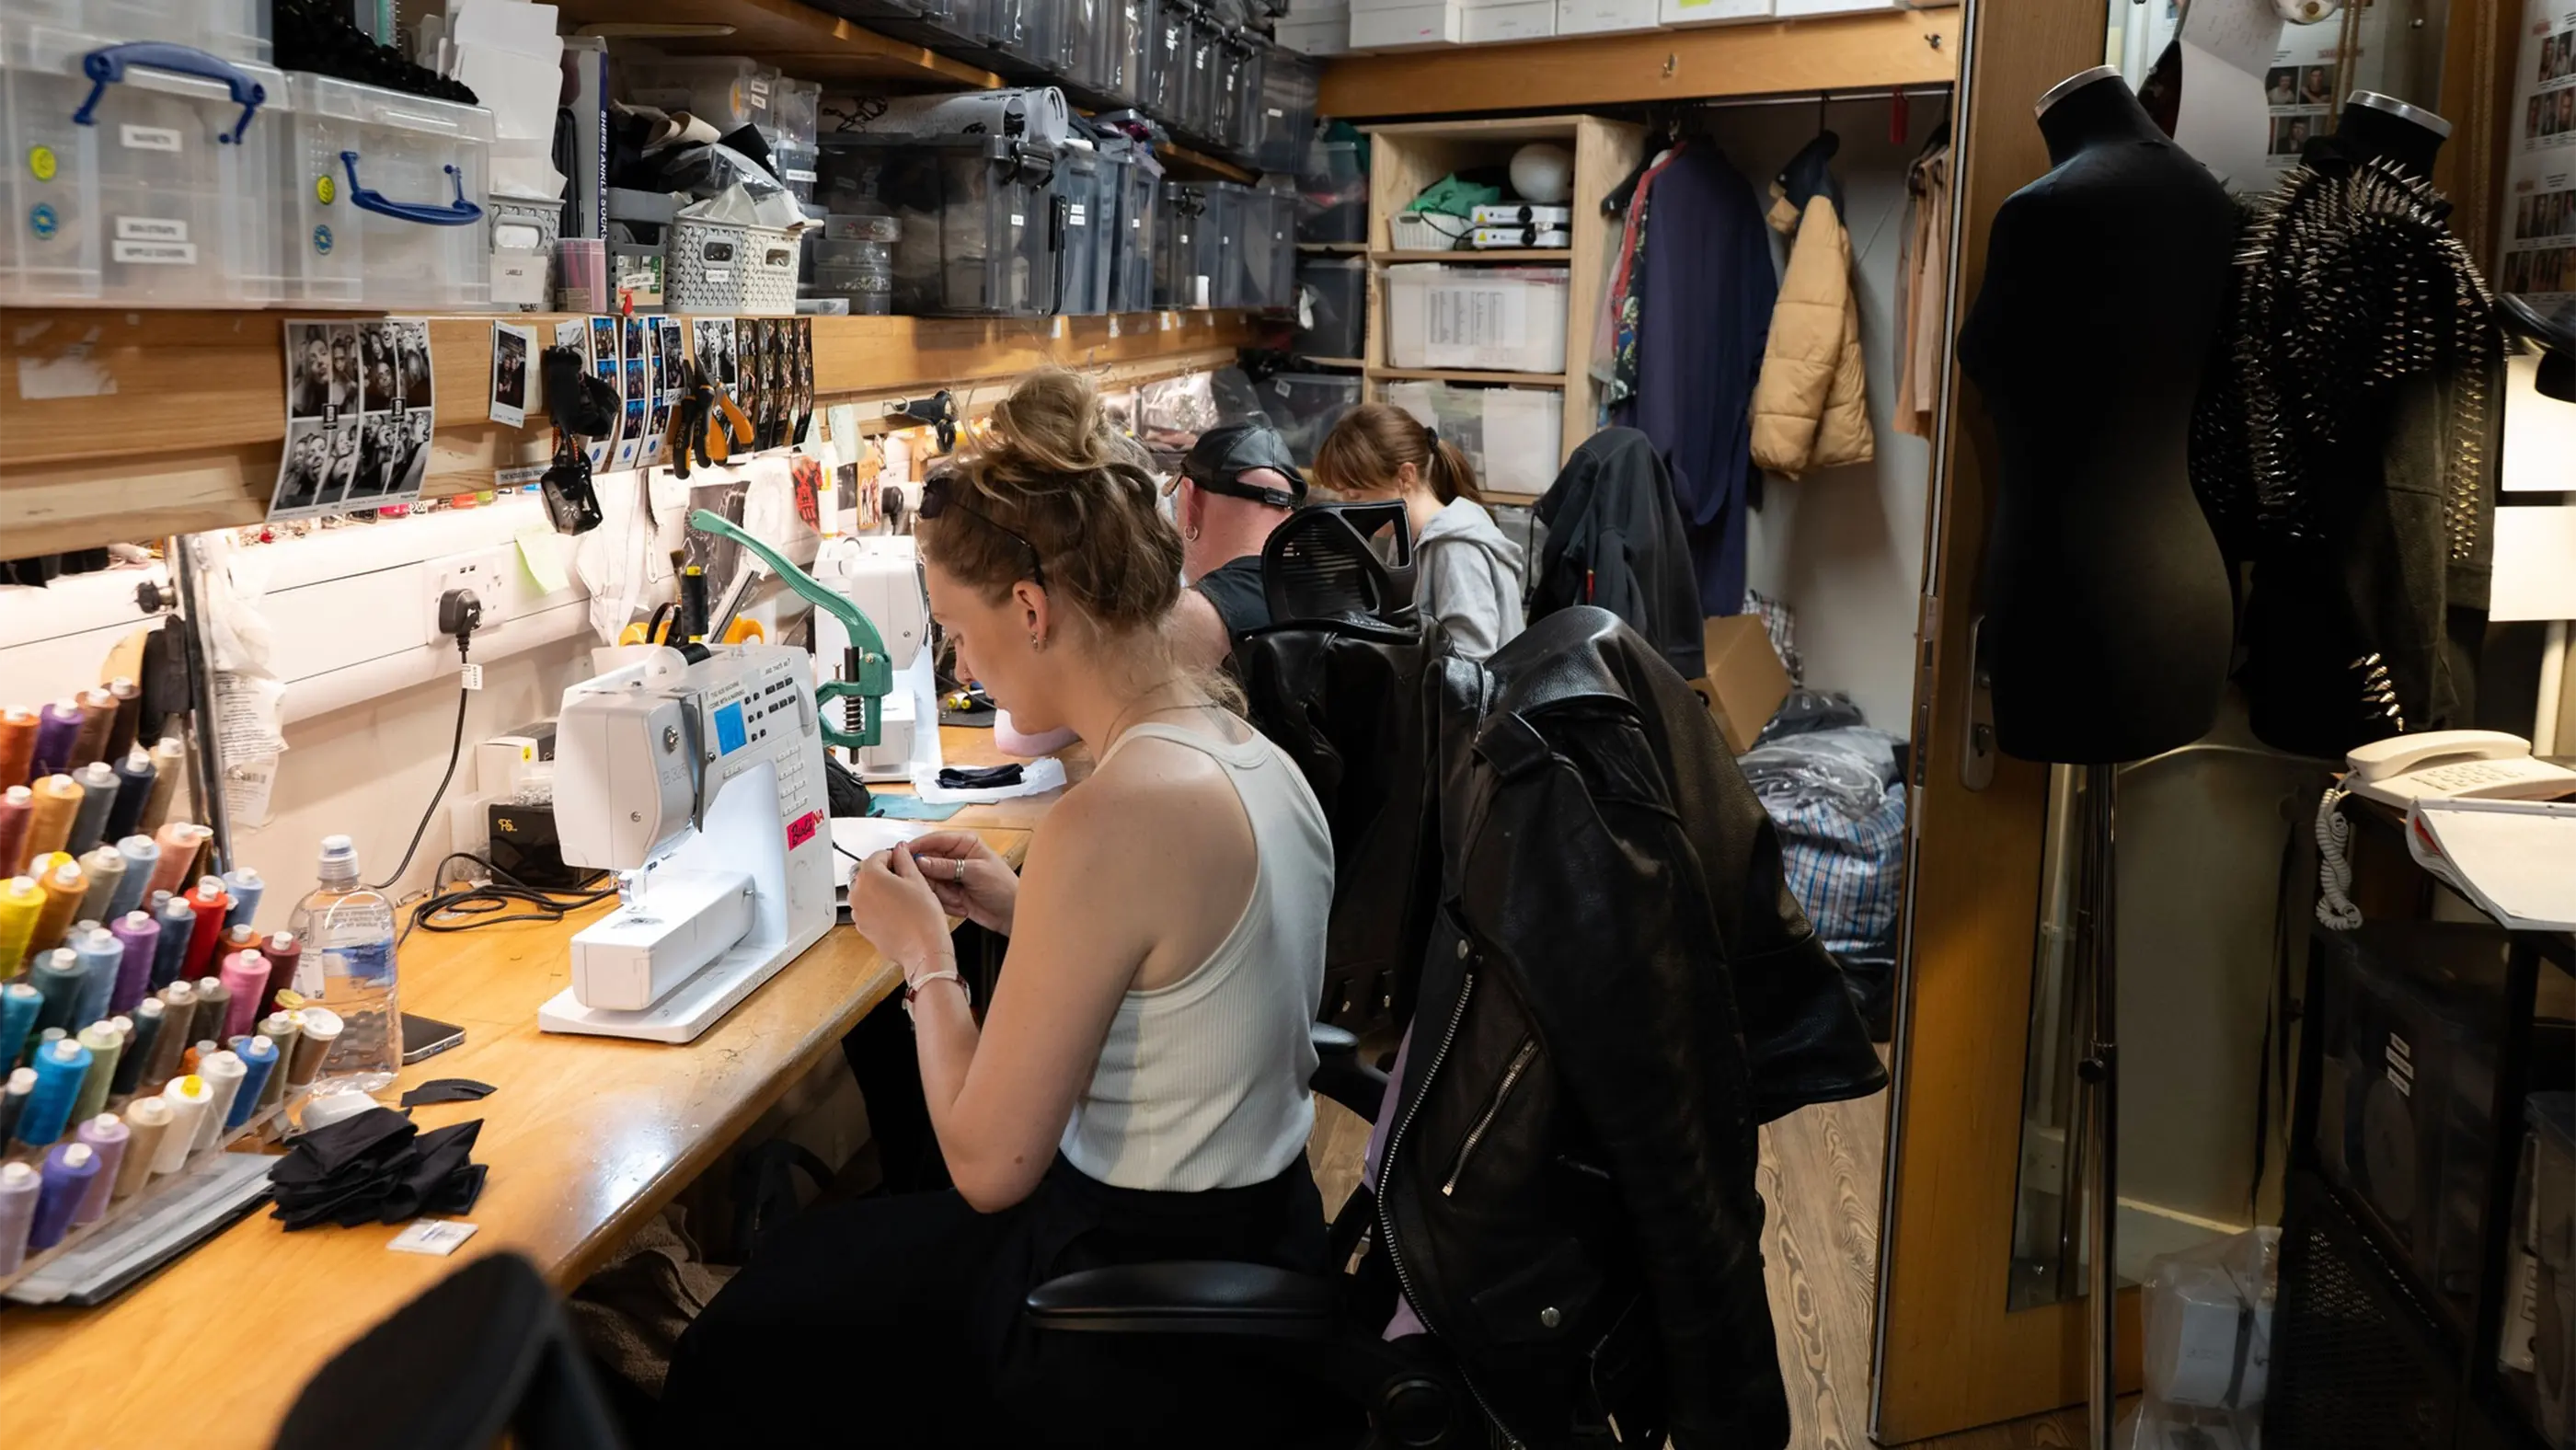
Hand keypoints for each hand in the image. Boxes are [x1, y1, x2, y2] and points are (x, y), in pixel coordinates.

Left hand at [847, 844, 950, 980]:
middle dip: (885, 874)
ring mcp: (858, 912)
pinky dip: (879, 907)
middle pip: (869, 874)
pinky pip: (869, 909)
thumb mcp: (917, 880)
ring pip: (868, 892)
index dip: (894, 856)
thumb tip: (900, 850)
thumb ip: (905, 859)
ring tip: (904, 898)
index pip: (878, 856)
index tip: (904, 861)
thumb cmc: (922, 918)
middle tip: (906, 880)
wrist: (923, 950)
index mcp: (869, 876)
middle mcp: (858, 894)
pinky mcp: (863, 927)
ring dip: (881, 890)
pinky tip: (898, 912)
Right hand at [904, 832, 1018, 934]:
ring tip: (959, 898)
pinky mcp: (950, 892)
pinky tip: (962, 905)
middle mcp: (955, 857)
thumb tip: (921, 861)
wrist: (1012, 913)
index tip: (902, 854)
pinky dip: (946, 902)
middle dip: (931, 876)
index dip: (918, 846)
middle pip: (927, 861)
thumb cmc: (1003, 887)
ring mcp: (952, 875)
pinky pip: (935, 895)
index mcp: (965, 843)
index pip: (935, 840)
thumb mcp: (976, 872)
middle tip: (938, 886)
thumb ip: (947, 866)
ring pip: (929, 880)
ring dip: (942, 893)